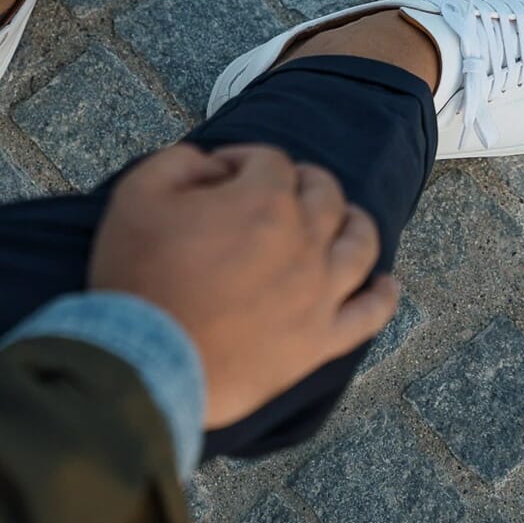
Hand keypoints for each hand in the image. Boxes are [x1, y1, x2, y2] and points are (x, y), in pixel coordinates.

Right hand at [89, 143, 399, 428]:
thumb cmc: (139, 274)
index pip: (270, 161)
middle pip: (325, 193)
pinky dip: (382, 296)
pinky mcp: (320, 340)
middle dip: (299, 182)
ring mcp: (319, 292)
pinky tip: (386, 284)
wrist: (145, 362)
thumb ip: (181, 160)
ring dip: (352, 222)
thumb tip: (212, 166)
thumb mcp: (138, 192)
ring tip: (342, 220)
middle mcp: (304, 240)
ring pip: (360, 244)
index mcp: (265, 200)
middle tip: (273, 193)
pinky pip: (368, 315)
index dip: (241, 160)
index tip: (216, 177)